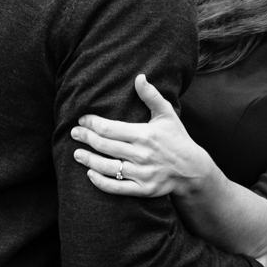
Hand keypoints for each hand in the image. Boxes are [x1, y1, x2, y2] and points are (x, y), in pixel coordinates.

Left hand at [72, 74, 221, 198]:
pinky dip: (100, 182)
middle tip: (73, 133)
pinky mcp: (143, 189)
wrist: (192, 170)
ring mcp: (142, 174)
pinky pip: (116, 188)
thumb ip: (151, 96)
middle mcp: (141, 154)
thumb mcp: (167, 114)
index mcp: (144, 134)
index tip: (82, 120)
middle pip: (104, 146)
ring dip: (88, 160)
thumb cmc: (177, 139)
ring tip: (76, 154)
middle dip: (85, 138)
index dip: (91, 124)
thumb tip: (139, 77)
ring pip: (107, 167)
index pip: (109, 128)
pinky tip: (90, 174)